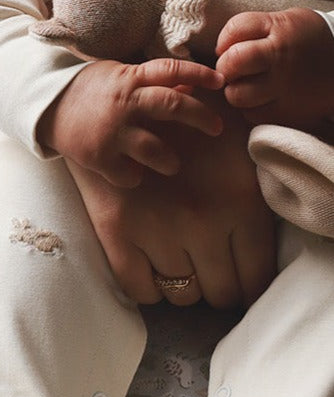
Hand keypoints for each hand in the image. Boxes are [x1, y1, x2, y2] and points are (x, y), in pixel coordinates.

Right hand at [38, 58, 224, 187]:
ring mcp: (111, 132)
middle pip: (173, 105)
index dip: (200, 74)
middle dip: (201, 116)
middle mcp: (123, 103)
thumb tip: (189, 84)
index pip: (171, 69)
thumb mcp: (116, 74)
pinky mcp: (98, 156)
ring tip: (171, 164)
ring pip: (155, 148)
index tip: (220, 82)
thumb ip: (148, 79)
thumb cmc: (85, 89)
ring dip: (169, 160)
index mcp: (129, 78)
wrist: (43, 107)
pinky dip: (134, 176)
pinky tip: (133, 173)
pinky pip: (128, 174)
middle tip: (215, 128)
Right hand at [65, 93, 275, 307]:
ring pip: (182, 292)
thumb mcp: (240, 148)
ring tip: (187, 268)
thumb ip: (261, 192)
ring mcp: (156, 229)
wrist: (122, 104)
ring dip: (187, 286)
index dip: (251, 286)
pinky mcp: (117, 230)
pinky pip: (138, 286)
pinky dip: (150, 289)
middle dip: (221, 288)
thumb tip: (279, 230)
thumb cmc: (189, 125)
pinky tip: (156, 274)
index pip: (256, 276)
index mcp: (239, 203)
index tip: (243, 282)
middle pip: (221, 290)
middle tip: (216, 276)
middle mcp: (200, 223)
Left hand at [215, 7, 333, 128]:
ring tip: (250, 85)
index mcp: (281, 30)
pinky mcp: (289, 112)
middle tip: (235, 70)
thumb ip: (250, 28)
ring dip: (235, 91)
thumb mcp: (283, 21)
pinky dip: (251, 108)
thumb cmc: (306, 39)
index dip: (225, 40)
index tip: (230, 47)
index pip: (236, 29)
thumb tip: (219, 51)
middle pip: (232, 63)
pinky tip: (263, 98)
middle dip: (225, 67)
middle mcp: (283, 59)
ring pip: (237, 95)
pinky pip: (252, 115)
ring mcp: (286, 89)